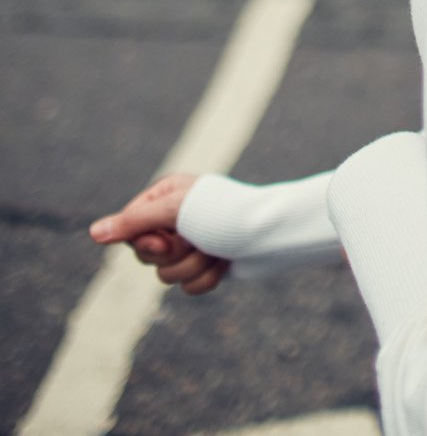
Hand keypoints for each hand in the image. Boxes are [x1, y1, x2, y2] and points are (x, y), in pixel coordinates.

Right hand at [89, 171, 229, 295]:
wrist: (273, 233)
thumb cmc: (226, 213)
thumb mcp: (177, 212)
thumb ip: (134, 223)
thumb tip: (94, 232)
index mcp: (166, 196)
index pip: (131, 229)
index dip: (146, 242)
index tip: (166, 239)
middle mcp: (176, 219)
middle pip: (148, 256)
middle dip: (175, 255)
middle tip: (198, 240)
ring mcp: (192, 243)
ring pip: (168, 276)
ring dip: (195, 266)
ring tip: (218, 249)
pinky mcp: (206, 265)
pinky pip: (190, 287)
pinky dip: (207, 279)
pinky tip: (225, 263)